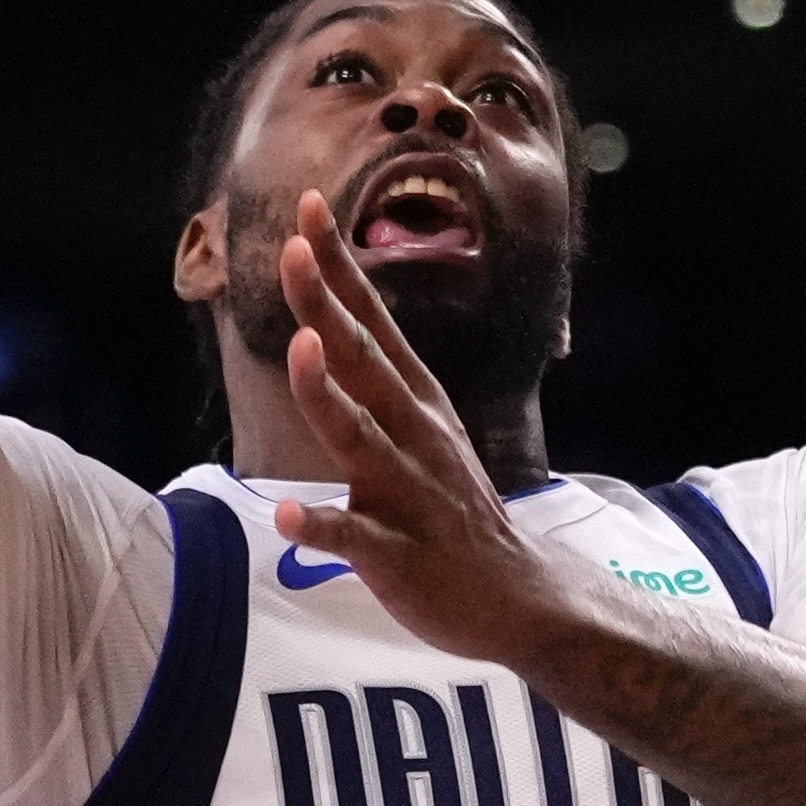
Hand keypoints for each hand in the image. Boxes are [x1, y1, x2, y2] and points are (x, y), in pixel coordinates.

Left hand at [271, 193, 599, 670]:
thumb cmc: (453, 512)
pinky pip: (355, 537)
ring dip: (328, 393)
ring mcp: (407, 491)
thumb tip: (324, 329)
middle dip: (328, 304)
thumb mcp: (423, 433)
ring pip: (360, 436)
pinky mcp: (397, 552)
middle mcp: (413, 434)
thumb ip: (375, 386)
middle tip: (296, 249)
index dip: (341, 266)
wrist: (517, 598)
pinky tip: (289, 516)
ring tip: (301, 349)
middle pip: (363, 360)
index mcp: (416, 403)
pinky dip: (322, 525)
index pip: (372, 320)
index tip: (310, 206)